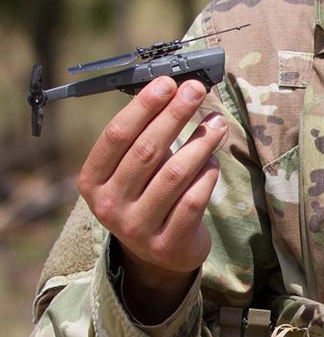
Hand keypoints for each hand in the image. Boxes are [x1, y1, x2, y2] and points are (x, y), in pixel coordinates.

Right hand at [77, 77, 226, 321]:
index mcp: (92, 180)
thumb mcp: (133, 170)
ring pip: (174, 174)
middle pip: (146, 151)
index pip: (116, 136)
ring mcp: (137, 227)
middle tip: (197, 90)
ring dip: (200, 143)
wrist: (159, 253)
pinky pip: (194, 199)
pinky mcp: (168, 242)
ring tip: (217, 123)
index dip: (143, 107)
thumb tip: (178, 90)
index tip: (167, 82)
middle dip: (175, 115)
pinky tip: (215, 159)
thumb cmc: (147, 195)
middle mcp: (109, 205)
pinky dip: (208, 175)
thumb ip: (147, 136)